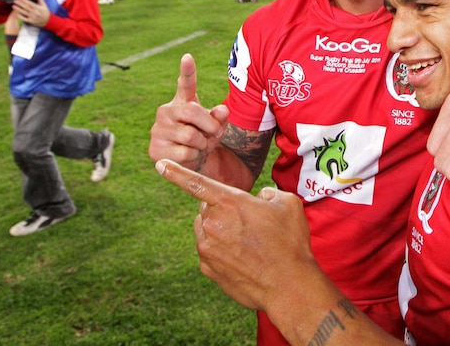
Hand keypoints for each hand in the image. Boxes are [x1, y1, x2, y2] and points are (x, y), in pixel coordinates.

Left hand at [13, 0, 50, 26]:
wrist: (48, 21)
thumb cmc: (46, 13)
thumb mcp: (44, 5)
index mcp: (37, 7)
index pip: (29, 3)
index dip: (24, 0)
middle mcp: (34, 12)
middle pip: (26, 7)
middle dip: (19, 4)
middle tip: (15, 1)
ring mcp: (32, 17)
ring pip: (24, 12)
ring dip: (18, 9)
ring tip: (13, 6)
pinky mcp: (31, 21)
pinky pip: (24, 19)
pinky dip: (21, 16)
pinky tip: (17, 14)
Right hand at [149, 53, 229, 169]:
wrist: (191, 162)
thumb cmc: (203, 138)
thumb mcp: (215, 127)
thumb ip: (219, 117)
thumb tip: (222, 110)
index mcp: (182, 101)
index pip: (185, 84)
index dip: (187, 71)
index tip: (188, 57)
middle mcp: (166, 111)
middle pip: (191, 111)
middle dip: (209, 125)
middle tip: (215, 133)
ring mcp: (157, 130)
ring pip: (190, 135)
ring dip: (202, 144)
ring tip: (200, 146)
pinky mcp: (154, 149)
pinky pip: (184, 152)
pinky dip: (194, 157)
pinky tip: (189, 156)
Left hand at [155, 159, 313, 311]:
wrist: (288, 285)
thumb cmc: (290, 242)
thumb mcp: (287, 203)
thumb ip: (267, 193)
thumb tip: (258, 198)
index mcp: (230, 202)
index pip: (197, 183)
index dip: (176, 172)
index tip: (160, 164)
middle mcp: (212, 224)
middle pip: (208, 208)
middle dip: (223, 210)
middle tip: (250, 223)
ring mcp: (207, 248)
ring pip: (206, 229)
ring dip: (221, 230)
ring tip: (248, 242)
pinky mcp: (207, 269)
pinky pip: (209, 251)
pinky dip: (222, 250)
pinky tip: (244, 258)